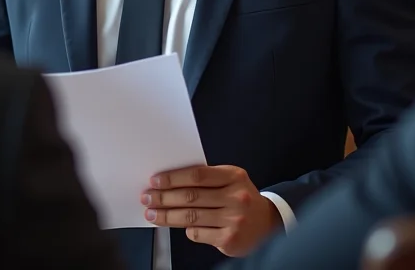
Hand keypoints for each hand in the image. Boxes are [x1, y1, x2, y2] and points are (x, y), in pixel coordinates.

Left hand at [141, 165, 280, 256]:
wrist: (267, 223)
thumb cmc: (241, 198)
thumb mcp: (231, 180)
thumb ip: (207, 179)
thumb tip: (169, 183)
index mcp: (234, 176)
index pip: (197, 175)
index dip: (173, 178)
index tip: (155, 181)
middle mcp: (236, 197)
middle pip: (191, 196)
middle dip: (164, 197)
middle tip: (147, 197)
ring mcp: (234, 219)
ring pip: (191, 217)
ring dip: (167, 215)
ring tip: (152, 214)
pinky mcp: (230, 239)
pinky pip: (198, 233)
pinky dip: (187, 229)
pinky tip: (179, 226)